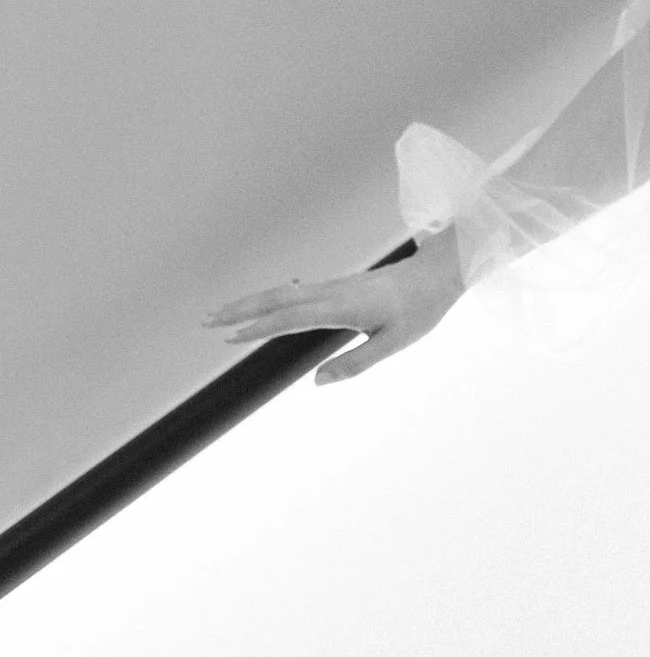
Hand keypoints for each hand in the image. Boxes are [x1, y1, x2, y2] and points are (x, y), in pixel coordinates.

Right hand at [206, 228, 465, 382]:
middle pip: (275, 298)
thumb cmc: (419, 310)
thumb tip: (316, 383)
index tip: (228, 337)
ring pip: (282, 292)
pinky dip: (269, 298)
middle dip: (239, 309)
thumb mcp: (394, 343)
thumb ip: (356, 364)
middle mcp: (331, 292)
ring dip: (249, 302)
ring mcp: (333, 286)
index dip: (257, 328)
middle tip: (204, 321)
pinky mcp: (337, 286)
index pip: (289, 317)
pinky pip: (294, 291)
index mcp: (342, 307)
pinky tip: (259, 306)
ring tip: (221, 314)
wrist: (437, 274)